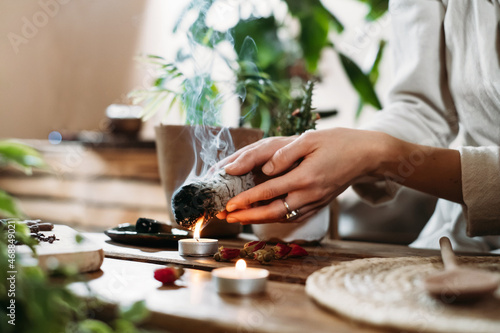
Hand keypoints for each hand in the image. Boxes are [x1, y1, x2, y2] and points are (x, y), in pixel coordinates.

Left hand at [223, 128, 389, 223]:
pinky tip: (265, 216)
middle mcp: (309, 194)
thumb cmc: (339, 142)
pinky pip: (294, 216)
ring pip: (283, 217)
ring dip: (259, 220)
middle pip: (273, 212)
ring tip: (240, 219)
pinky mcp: (319, 204)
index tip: (229, 204)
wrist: (367, 156)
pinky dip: (277, 218)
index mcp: (305, 177)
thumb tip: (266, 167)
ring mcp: (315, 202)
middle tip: (227, 217)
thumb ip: (285, 153)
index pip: (268, 191)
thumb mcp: (311, 139)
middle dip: (247, 216)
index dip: (246, 199)